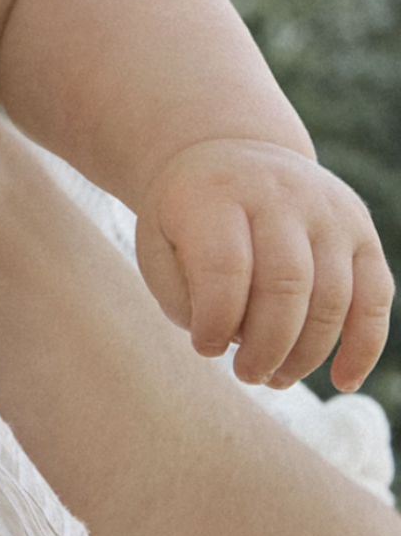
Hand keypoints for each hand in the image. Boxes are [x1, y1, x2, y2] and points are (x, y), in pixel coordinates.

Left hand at [135, 137, 392, 389]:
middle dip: (267, 346)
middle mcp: (280, 195)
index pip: (225, 266)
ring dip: (307, 353)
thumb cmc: (188, 217)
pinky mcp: (361, 232)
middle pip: (287, 284)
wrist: (229, 154)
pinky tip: (344, 380)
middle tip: (246, 374)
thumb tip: (230, 343)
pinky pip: (375, 296)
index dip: (216, 321)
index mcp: (218, 194)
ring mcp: (329, 211)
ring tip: (274, 377)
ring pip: (333, 297)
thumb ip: (182, 295)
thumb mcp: (158, 244)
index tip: (205, 348)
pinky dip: (364, 345)